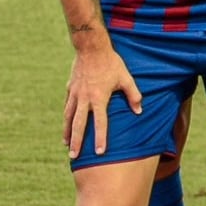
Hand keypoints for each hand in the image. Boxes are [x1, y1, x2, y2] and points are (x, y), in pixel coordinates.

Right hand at [64, 44, 141, 158]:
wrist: (91, 48)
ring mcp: (75, 94)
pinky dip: (66, 117)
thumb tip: (139, 111)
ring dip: (67, 132)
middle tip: (73, 157)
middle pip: (78, 125)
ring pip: (68, 117)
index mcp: (99, 98)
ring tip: (66, 145)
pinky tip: (66, 124)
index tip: (99, 153)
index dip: (100, 138)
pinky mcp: (70, 89)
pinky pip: (67, 106)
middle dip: (76, 142)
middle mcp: (84, 99)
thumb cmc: (112, 63)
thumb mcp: (126, 78)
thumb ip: (133, 95)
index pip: (100, 123)